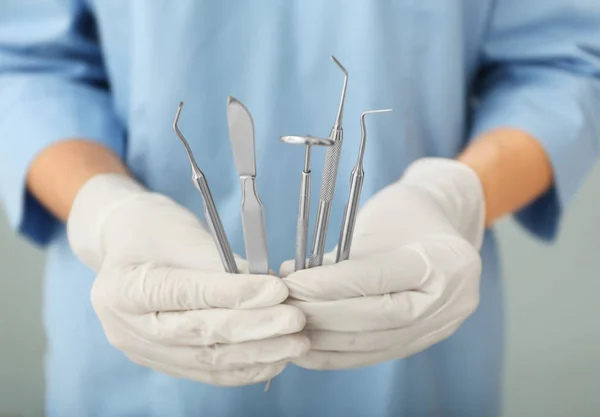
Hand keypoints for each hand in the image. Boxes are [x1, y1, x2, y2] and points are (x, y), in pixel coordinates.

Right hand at [67, 174, 308, 385]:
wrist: (127, 247)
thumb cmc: (157, 230)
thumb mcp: (184, 235)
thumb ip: (222, 266)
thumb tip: (272, 291)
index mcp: (122, 287)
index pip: (186, 294)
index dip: (235, 294)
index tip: (277, 290)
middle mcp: (127, 328)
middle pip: (198, 334)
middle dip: (254, 328)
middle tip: (295, 320)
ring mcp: (143, 351)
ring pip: (208, 360)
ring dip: (258, 353)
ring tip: (296, 342)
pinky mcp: (164, 363)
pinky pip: (209, 372)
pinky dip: (245, 367)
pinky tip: (276, 358)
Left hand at [280, 158, 484, 369]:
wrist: (444, 231)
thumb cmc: (407, 215)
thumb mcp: (379, 220)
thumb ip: (340, 255)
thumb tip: (288, 277)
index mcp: (444, 260)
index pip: (376, 279)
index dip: (328, 285)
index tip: (292, 284)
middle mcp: (448, 301)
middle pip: (374, 319)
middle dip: (321, 315)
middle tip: (284, 307)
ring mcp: (437, 328)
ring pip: (371, 344)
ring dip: (323, 339)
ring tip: (288, 326)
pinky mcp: (420, 344)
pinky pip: (372, 356)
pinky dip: (335, 355)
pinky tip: (306, 347)